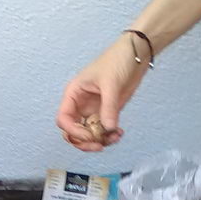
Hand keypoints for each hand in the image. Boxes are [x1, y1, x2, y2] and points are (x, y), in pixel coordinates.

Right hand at [56, 33, 146, 151]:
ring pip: (88, 134)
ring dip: (99, 141)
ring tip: (114, 138)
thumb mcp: (111, 83)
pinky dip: (109, 136)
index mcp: (73, 94)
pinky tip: (119, 133)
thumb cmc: (117, 60)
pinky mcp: (107, 112)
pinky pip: (103, 131)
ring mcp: (93, 109)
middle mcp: (80, 104)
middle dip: (84, 142)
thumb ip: (108, 107)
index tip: (89, 136)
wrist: (136, 54)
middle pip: (73, 131)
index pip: (64, 119)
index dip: (73, 131)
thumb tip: (108, 129)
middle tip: (99, 146)